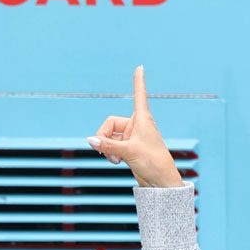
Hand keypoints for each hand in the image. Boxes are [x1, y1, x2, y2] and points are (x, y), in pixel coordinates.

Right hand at [86, 66, 183, 187]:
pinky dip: (110, 152)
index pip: (139, 95)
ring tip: (114, 159)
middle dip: (103, 136)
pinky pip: (112, 146)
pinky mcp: (128, 149)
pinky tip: (115, 161)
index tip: (140, 67)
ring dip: (107, 147)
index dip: (138, 81)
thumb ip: (108, 145)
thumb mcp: (129, 152)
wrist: (160, 182)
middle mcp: (137, 126)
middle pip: (110, 123)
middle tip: (102, 149)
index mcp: (143, 119)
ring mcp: (132, 138)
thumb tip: (89, 140)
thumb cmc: (153, 163)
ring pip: (109, 136)